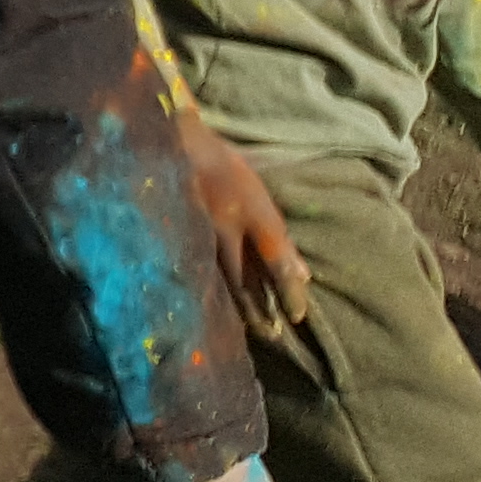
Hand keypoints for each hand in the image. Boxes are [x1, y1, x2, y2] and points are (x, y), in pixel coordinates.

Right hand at [176, 119, 310, 334]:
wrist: (177, 145)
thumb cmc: (225, 167)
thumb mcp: (259, 197)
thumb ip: (279, 238)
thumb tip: (303, 275)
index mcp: (252, 212)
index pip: (277, 261)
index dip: (288, 291)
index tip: (298, 316)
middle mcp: (227, 226)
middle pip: (246, 278)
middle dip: (260, 308)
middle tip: (273, 336)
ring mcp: (201, 231)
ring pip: (223, 278)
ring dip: (239, 305)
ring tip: (250, 329)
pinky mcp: (182, 234)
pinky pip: (202, 268)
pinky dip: (214, 289)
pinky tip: (217, 305)